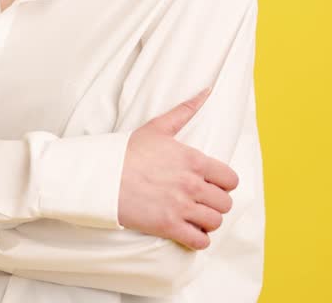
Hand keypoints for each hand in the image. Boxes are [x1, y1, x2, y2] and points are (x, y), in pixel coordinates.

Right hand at [117, 89, 238, 250]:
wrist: (100, 176)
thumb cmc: (126, 151)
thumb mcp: (157, 128)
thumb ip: (185, 110)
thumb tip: (207, 90)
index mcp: (194, 161)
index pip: (231, 180)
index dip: (223, 184)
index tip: (210, 185)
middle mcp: (192, 185)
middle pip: (225, 203)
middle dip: (214, 204)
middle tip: (200, 202)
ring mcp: (181, 207)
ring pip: (215, 222)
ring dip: (206, 221)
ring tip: (193, 217)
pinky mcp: (169, 226)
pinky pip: (200, 241)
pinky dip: (197, 239)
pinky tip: (186, 232)